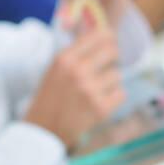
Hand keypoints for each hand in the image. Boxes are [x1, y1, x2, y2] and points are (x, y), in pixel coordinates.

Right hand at [23, 24, 124, 148]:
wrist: (43, 130)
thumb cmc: (49, 98)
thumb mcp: (54, 68)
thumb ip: (76, 52)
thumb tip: (102, 34)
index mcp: (64, 58)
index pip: (98, 34)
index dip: (107, 38)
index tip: (109, 42)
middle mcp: (77, 70)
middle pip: (112, 50)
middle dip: (110, 58)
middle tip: (103, 68)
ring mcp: (90, 89)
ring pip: (117, 74)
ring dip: (109, 82)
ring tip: (94, 91)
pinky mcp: (100, 108)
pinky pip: (120, 93)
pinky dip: (112, 98)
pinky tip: (98, 103)